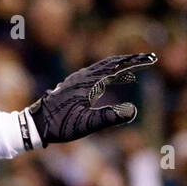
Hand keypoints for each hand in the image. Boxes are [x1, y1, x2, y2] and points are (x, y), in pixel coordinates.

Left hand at [26, 53, 157, 144]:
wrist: (34, 125)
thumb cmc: (59, 126)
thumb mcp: (86, 124)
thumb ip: (109, 117)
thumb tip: (133, 111)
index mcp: (88, 81)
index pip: (117, 65)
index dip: (136, 62)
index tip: (152, 59)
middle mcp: (82, 77)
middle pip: (110, 62)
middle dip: (130, 61)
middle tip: (148, 60)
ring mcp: (76, 81)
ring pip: (101, 68)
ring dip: (119, 67)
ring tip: (133, 71)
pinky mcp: (71, 88)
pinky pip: (94, 76)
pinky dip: (106, 75)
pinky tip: (108, 82)